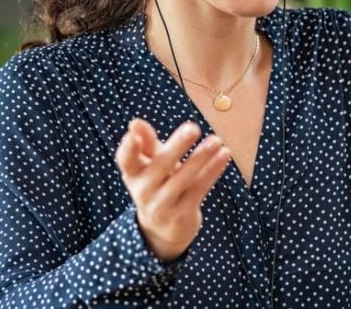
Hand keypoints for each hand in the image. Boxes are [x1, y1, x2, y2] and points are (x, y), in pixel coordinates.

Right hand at [115, 118, 230, 261]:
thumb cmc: (157, 183)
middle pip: (160, 165)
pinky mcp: (181, 215)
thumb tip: (135, 123)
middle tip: (193, 127)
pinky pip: (199, 189)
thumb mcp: (149, 163)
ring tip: (216, 140)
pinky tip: (224, 155)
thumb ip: (146, 143)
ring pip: (183, 178)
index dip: (128, 148)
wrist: (163, 228)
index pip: (126, 160)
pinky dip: (212, 171)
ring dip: (201, 158)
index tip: (132, 135)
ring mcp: (162, 205)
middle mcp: (143, 191)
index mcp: (132, 173)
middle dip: (177, 146)